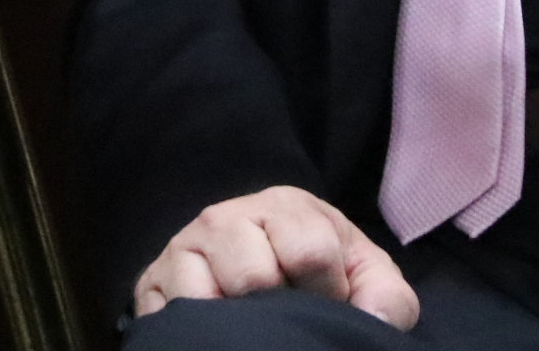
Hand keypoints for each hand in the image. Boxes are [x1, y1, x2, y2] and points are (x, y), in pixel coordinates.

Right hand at [132, 186, 418, 327]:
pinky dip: (199, 331)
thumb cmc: (317, 276)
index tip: (328, 302)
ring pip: (208, 296)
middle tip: (285, 314)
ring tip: (251, 321)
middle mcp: (226, 217)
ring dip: (236, 321)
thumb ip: (386, 297)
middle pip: (255, 276)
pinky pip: (172, 315)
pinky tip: (218, 329)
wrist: (252, 273)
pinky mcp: (152, 282)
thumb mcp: (363, 278)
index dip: (328, 293)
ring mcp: (185, 248)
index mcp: (285, 207)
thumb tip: (375, 322)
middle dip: (279, 308)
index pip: (309, 252)